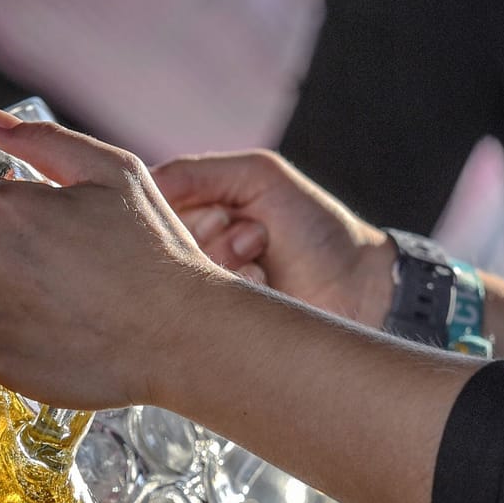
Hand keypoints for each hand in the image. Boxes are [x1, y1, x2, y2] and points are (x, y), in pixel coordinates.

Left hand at [0, 110, 238, 411]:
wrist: (183, 335)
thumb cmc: (154, 250)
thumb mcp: (113, 172)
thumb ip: (43, 140)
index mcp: (3, 209)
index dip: (21, 211)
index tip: (60, 230)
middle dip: (19, 253)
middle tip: (79, 268)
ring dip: (20, 297)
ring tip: (80, 304)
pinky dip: (25, 339)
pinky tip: (70, 334)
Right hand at [151, 149, 395, 328]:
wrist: (360, 286)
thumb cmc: (315, 227)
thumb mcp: (259, 176)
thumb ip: (197, 172)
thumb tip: (143, 183)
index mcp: (194, 219)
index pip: (151, 210)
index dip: (185, 210)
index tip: (227, 212)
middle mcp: (192, 257)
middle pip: (160, 246)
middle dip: (214, 235)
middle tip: (255, 234)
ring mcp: (203, 296)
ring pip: (181, 276)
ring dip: (231, 260)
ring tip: (265, 256)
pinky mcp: (215, 330)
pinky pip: (203, 305)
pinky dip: (241, 287)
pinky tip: (268, 286)